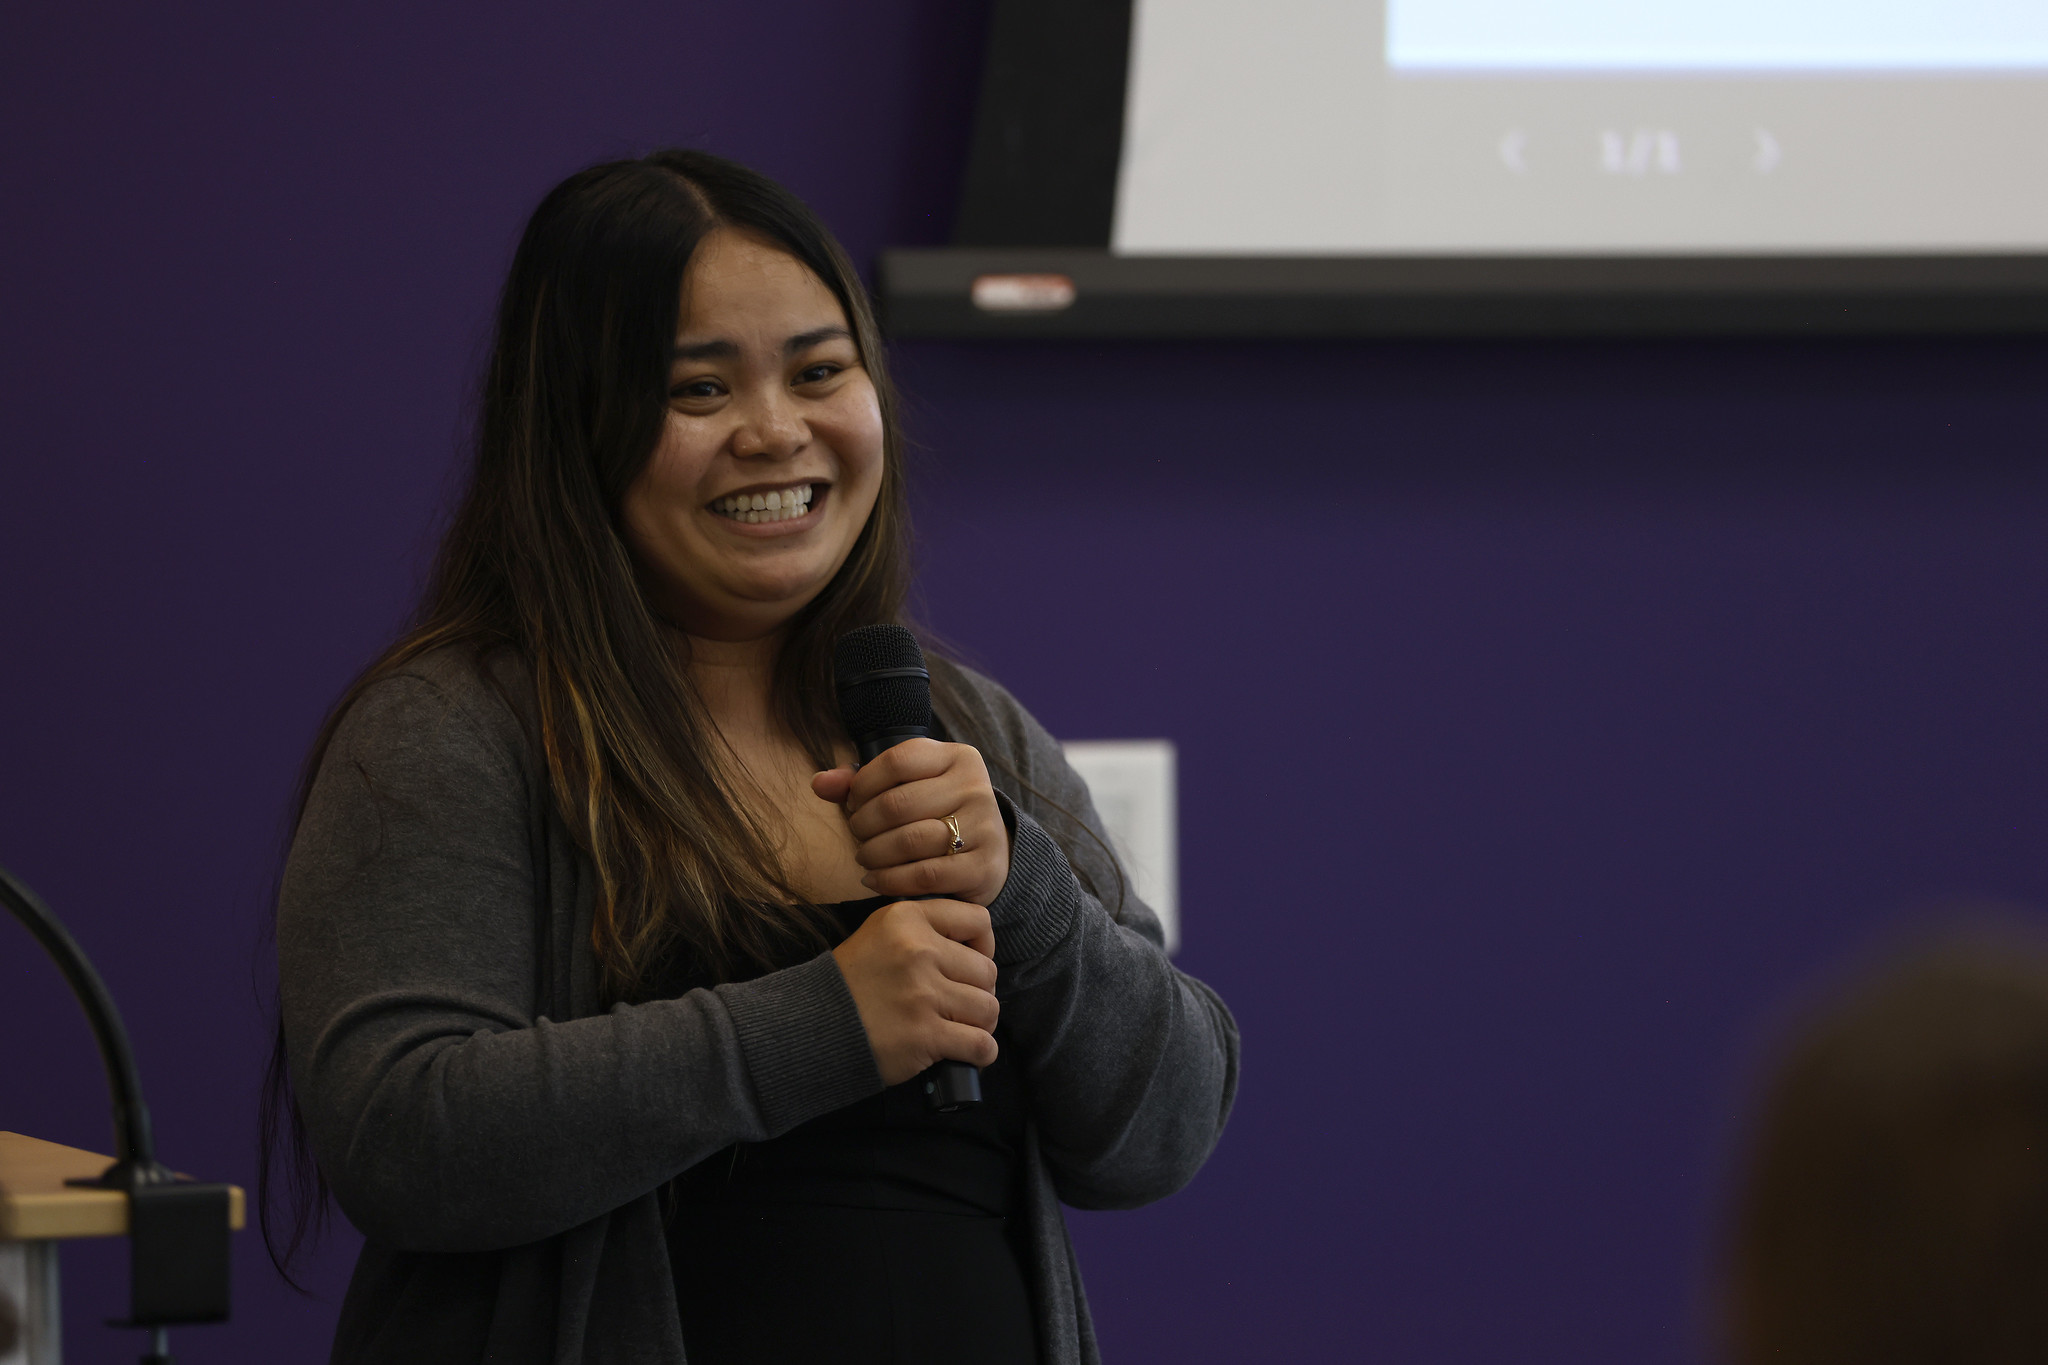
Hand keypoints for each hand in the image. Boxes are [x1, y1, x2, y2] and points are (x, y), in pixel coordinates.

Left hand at [812, 739, 1010, 905]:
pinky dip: (890, 880)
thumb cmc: (937, 812)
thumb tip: (818, 783)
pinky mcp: (983, 866)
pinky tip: (875, 879)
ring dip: (873, 854)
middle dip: (864, 824)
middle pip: (897, 803)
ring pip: (909, 841)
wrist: (990, 852)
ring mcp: (984, 826)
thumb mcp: (909, 786)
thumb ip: (862, 782)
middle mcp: (976, 786)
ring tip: (864, 857)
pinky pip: (923, 875)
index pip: (897, 760)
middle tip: (857, 835)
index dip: (863, 784)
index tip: (853, 802)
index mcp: (958, 757)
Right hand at [831, 898, 998, 1085]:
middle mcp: (918, 951)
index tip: (970, 964)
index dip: (983, 945)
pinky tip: (970, 1052)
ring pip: (988, 1008)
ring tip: (962, 1029)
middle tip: (960, 1006)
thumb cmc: (851, 983)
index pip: (978, 920)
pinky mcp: (925, 1035)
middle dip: (979, 991)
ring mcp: (923, 994)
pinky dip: (982, 1052)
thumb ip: (923, 930)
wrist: (814, 1026)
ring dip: (981, 1023)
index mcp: (907, 919)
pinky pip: (981, 1044)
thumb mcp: (880, 935)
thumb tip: (976, 951)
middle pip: (987, 971)